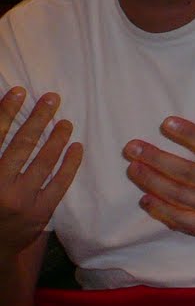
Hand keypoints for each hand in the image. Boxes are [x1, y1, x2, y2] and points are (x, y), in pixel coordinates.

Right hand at [0, 87, 82, 254]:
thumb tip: (5, 123)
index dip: (6, 113)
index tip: (18, 92)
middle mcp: (0, 186)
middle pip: (22, 145)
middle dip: (37, 119)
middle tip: (51, 99)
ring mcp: (21, 200)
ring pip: (43, 162)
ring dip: (56, 138)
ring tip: (65, 121)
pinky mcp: (40, 212)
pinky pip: (60, 183)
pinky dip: (70, 163)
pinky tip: (76, 147)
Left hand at [124, 84, 194, 248]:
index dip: (189, 134)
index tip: (166, 123)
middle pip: (188, 173)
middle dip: (157, 159)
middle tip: (132, 148)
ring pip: (181, 197)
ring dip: (153, 182)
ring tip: (133, 168)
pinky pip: (186, 222)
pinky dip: (164, 212)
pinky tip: (147, 199)